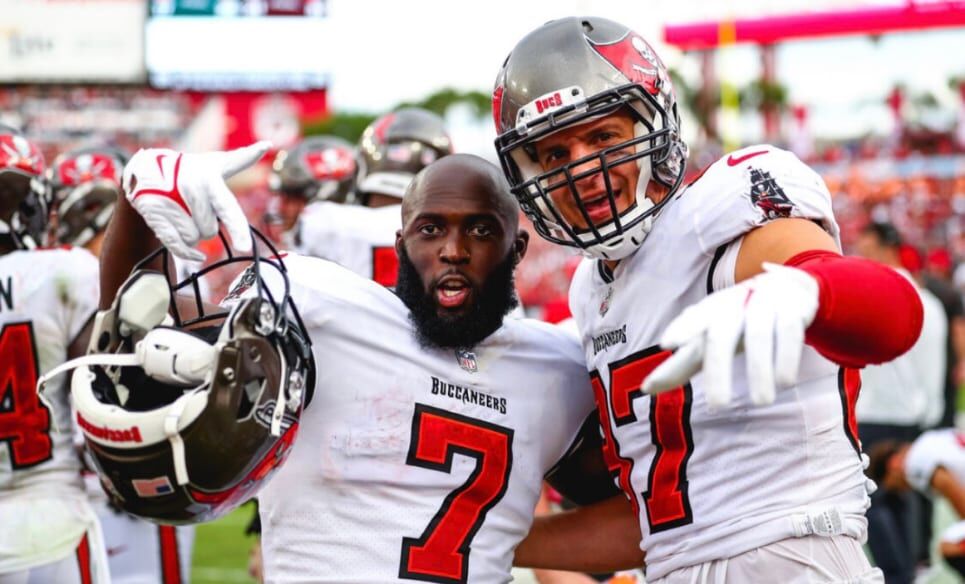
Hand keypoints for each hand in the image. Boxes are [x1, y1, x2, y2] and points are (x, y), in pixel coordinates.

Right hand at [123, 142, 270, 260]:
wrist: (147, 167)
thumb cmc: (190, 168)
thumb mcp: (214, 162)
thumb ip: (242, 159)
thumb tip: (267, 144)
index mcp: (210, 179)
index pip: (227, 208)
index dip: (237, 229)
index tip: (244, 248)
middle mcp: (190, 190)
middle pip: (210, 231)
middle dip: (207, 225)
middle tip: (197, 208)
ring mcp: (169, 202)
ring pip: (194, 239)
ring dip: (192, 232)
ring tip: (184, 212)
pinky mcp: (153, 214)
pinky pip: (176, 245)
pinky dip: (187, 253)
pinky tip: (195, 254)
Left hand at [642, 262, 819, 407]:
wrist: (789, 287)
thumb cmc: (739, 320)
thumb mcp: (711, 338)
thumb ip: (683, 363)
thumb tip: (646, 389)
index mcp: (711, 311)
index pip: (693, 319)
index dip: (681, 328)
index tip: (666, 343)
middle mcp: (734, 304)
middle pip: (722, 335)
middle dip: (718, 369)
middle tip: (718, 406)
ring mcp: (763, 304)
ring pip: (757, 335)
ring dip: (759, 370)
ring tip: (761, 402)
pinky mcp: (792, 308)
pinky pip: (789, 332)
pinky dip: (786, 357)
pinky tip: (784, 382)